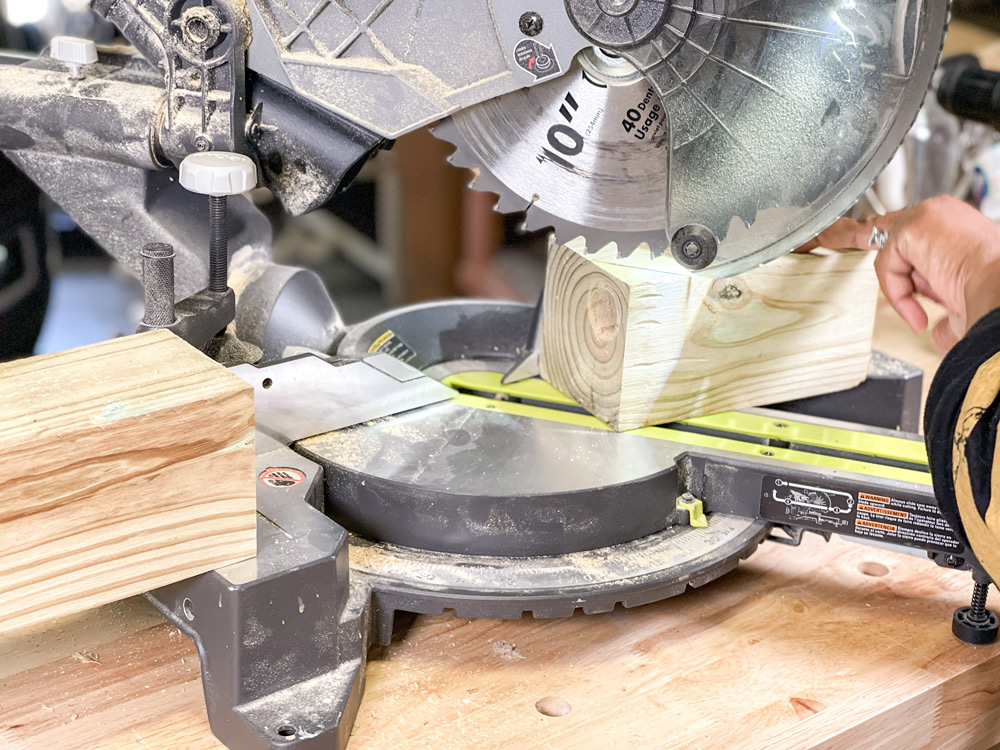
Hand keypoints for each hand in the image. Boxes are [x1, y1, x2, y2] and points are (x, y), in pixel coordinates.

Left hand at [800, 196, 999, 350]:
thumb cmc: (992, 301)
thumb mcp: (960, 308)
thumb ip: (939, 312)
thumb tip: (931, 332)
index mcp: (951, 231)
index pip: (905, 237)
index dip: (879, 252)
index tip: (850, 251)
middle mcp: (939, 216)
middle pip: (879, 225)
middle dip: (843, 236)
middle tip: (810, 241)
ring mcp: (926, 216)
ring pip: (883, 249)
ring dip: (885, 281)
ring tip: (897, 301)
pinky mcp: (914, 227)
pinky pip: (887, 264)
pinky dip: (897, 290)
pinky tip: (917, 307)